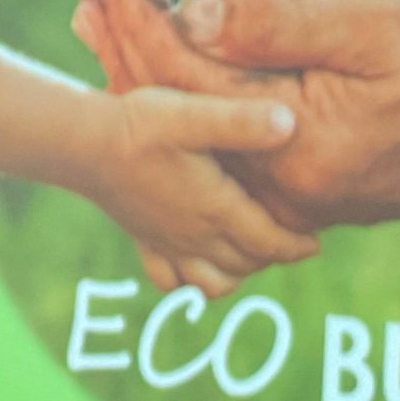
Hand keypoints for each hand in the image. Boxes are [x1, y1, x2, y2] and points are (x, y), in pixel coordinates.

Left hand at [74, 0, 399, 229]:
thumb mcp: (380, 14)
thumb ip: (280, 20)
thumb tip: (189, 12)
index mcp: (293, 148)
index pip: (183, 76)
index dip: (136, 13)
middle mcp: (284, 187)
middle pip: (177, 110)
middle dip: (125, 39)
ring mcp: (298, 194)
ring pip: (200, 127)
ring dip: (150, 66)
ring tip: (102, 14)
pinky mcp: (313, 183)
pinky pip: (232, 138)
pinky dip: (195, 91)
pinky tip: (173, 58)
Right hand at [83, 85, 320, 297]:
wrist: (83, 143)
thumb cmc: (141, 125)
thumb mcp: (195, 115)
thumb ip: (243, 122)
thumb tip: (290, 125)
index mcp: (216, 209)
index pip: (269, 243)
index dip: (297, 247)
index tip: (316, 244)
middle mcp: (194, 235)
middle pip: (247, 264)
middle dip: (273, 257)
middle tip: (290, 239)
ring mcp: (167, 243)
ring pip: (213, 283)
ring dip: (237, 274)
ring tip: (250, 253)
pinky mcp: (144, 241)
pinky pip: (171, 283)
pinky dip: (189, 285)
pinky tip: (198, 266)